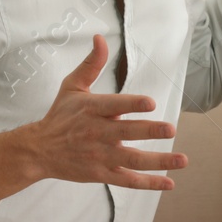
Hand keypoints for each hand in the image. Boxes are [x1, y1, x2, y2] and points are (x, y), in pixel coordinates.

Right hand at [25, 35, 185, 190]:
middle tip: (170, 129)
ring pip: (132, 160)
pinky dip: (149, 183)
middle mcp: (97, 133)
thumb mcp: (72, 86)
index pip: (114, 106)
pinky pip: (128, 181)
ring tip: (182, 160)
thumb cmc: (60, 115)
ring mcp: (100, 156)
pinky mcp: (101, 174)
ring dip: (159, 161)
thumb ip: (91, 64)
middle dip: (149, 131)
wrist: (38, 150)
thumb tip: (100, 38)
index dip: (132, 105)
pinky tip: (169, 183)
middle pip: (126, 133)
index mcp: (91, 109)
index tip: (150, 103)